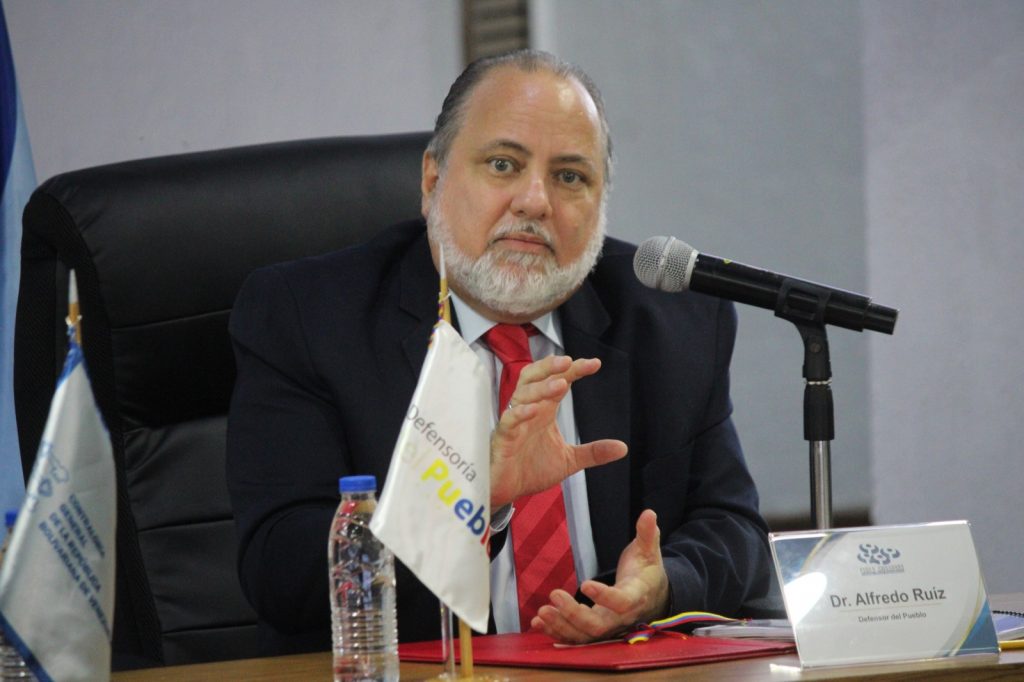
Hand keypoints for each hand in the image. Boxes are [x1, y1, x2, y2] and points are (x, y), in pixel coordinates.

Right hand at [489, 354, 626, 508]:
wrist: (508, 492)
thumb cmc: (530, 470)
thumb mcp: (568, 460)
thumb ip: (593, 452)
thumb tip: (622, 448)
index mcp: (544, 410)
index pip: (558, 381)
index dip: (574, 370)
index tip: (595, 364)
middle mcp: (528, 411)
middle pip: (534, 377)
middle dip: (549, 367)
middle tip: (569, 361)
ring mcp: (514, 423)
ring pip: (522, 395)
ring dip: (540, 388)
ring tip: (560, 384)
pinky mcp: (502, 440)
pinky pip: (508, 421)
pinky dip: (519, 414)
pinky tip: (533, 410)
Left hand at [531, 509, 669, 643]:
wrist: (652, 597)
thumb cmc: (646, 571)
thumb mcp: (648, 551)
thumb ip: (646, 533)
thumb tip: (649, 512)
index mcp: (635, 596)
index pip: (621, 602)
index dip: (604, 596)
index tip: (584, 583)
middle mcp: (621, 618)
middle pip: (598, 625)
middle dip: (574, 614)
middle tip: (554, 594)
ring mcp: (607, 628)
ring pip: (584, 636)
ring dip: (561, 625)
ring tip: (541, 612)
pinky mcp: (595, 632)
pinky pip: (575, 639)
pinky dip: (556, 632)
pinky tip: (538, 623)